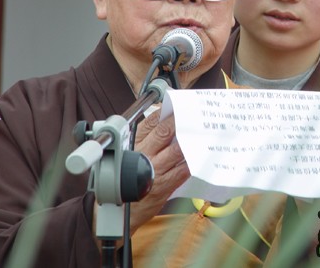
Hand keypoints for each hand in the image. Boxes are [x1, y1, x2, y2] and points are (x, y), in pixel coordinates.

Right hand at [128, 106, 189, 232]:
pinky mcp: (163, 186)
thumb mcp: (128, 154)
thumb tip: (165, 122)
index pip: (151, 122)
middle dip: (181, 121)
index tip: (179, 106)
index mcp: (133, 144)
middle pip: (165, 132)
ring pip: (177, 150)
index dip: (167, 112)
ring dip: (191, 140)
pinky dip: (192, 162)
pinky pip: (182, 170)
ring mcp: (154, 171)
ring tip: (202, 132)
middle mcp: (143, 155)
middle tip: (194, 114)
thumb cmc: (124, 180)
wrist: (117, 212)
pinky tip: (200, 155)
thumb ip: (145, 138)